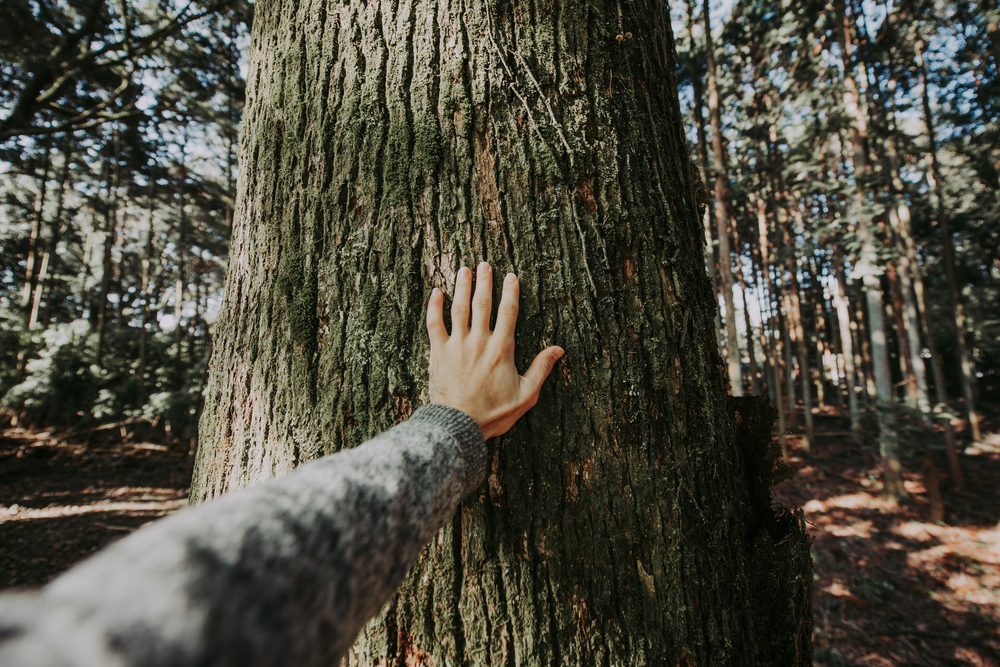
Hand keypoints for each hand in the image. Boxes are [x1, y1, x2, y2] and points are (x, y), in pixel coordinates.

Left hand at [426, 262, 563, 438]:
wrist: (459, 425)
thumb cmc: (493, 414)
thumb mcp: (525, 395)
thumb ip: (541, 369)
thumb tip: (559, 350)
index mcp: (502, 349)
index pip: (508, 312)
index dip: (510, 292)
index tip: (511, 276)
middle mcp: (479, 342)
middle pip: (482, 304)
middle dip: (485, 282)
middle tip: (485, 264)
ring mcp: (457, 345)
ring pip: (459, 308)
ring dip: (462, 287)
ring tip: (464, 270)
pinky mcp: (438, 352)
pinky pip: (434, 324)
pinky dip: (434, 306)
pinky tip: (435, 292)